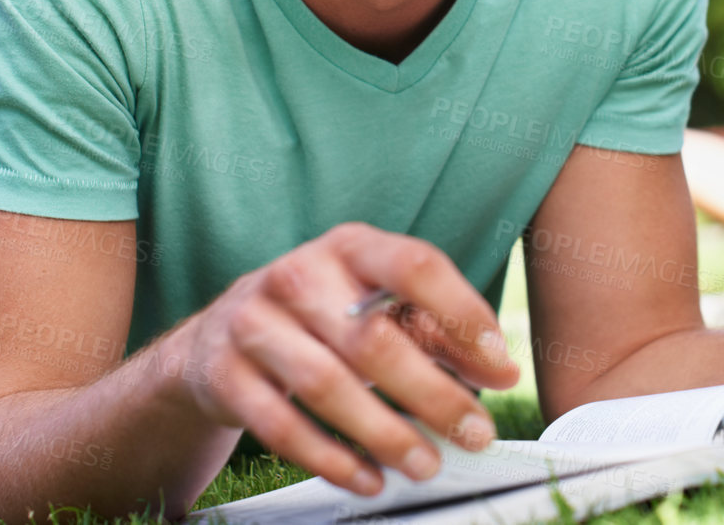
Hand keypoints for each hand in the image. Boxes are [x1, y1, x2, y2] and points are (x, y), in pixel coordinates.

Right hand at [164, 222, 518, 494]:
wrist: (221, 333)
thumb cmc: (322, 315)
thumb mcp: (378, 304)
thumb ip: (441, 331)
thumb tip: (502, 369)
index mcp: (350, 247)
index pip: (413, 265)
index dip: (461, 312)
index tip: (498, 360)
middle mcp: (299, 276)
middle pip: (372, 338)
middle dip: (433, 394)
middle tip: (475, 433)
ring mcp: (255, 324)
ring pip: (326, 385)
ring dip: (384, 434)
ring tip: (427, 464)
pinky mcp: (226, 376)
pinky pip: (281, 426)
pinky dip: (331, 459)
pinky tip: (369, 477)